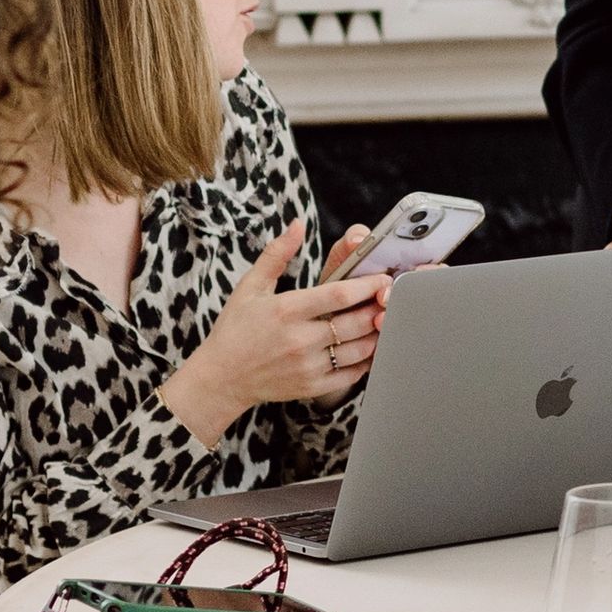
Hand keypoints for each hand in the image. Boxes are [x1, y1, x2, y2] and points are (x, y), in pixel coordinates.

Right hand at [157, 219, 391, 447]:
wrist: (220, 379)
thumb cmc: (235, 329)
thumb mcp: (250, 287)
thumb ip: (276, 254)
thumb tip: (297, 224)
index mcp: (286, 310)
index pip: (339, 295)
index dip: (368, 286)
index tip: (383, 279)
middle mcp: (300, 340)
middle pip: (356, 322)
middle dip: (379, 308)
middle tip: (391, 297)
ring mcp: (308, 366)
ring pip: (360, 349)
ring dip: (378, 333)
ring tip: (384, 318)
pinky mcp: (312, 387)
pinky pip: (352, 374)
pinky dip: (368, 359)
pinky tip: (372, 346)